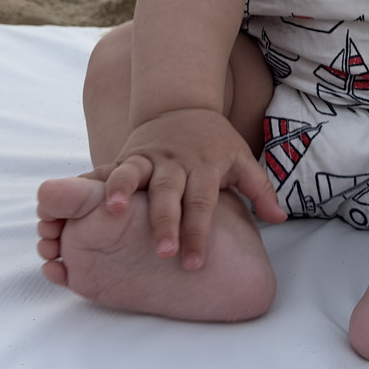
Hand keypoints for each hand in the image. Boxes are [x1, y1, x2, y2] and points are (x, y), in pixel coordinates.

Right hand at [88, 108, 286, 269]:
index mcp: (206, 166)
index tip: (194, 265)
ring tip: (113, 212)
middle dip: (166, 223)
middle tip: (164, 253)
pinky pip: (112, 167)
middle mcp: (177, 162)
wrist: (181, 103)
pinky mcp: (128, 154)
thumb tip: (280, 219)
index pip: (203, 204)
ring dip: (123, 191)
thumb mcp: (242, 158)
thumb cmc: (214, 141)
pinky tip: (88, 196)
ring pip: (136, 174)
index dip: (199, 234)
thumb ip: (260, 190)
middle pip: (171, 193)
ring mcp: (150, 156)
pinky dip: (101, 181)